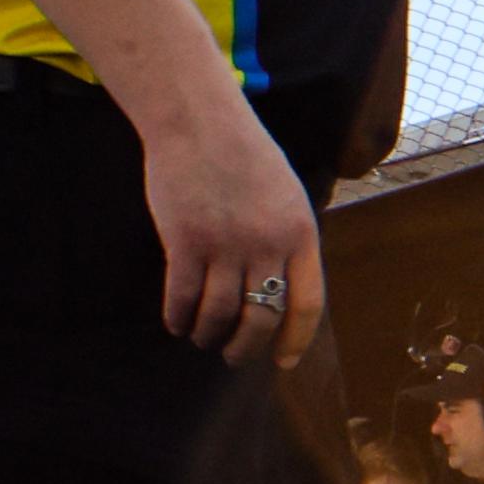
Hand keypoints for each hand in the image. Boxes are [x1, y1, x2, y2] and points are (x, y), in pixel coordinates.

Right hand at [139, 98, 328, 364]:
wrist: (198, 122)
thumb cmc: (243, 154)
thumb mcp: (286, 194)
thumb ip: (288, 239)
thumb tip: (283, 286)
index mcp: (300, 233)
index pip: (306, 304)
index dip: (295, 340)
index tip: (283, 361)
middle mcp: (266, 245)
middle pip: (261, 318)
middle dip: (246, 347)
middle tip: (234, 357)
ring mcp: (224, 245)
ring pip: (219, 314)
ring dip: (209, 334)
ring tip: (203, 338)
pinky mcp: (184, 243)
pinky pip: (182, 298)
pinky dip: (179, 318)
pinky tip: (177, 323)